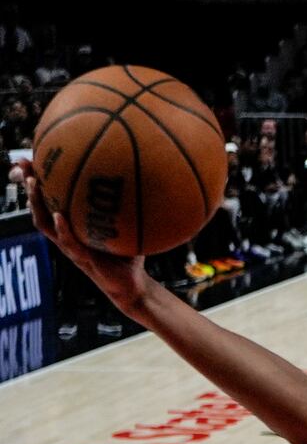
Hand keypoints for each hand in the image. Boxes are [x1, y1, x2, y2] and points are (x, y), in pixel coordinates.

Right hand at [22, 162, 149, 311]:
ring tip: (34, 183)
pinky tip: (59, 216)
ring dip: (38, 203)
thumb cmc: (127, 254)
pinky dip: (63, 229)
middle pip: (39, 206)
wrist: (132, 285)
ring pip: (45, 223)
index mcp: (72, 225)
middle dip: (30, 185)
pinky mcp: (82, 260)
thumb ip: (128, 208)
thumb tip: (144, 178)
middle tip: (24, 164)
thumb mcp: (126, 226)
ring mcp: (71, 247)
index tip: (31, 158)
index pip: (50, 199)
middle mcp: (66, 234)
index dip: (38, 180)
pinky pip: (69, 243)